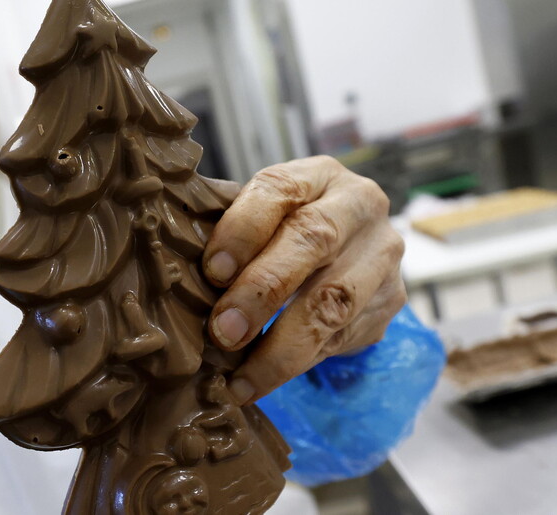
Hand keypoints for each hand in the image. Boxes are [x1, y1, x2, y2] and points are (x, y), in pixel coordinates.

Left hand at [202, 155, 405, 403]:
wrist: (351, 252)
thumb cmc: (285, 231)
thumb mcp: (259, 215)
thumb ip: (224, 227)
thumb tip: (165, 253)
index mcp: (317, 174)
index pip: (279, 191)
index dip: (243, 230)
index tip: (211, 272)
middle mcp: (360, 206)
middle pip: (314, 242)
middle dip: (263, 292)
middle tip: (224, 332)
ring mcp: (382, 254)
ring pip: (336, 300)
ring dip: (283, 347)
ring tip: (241, 379)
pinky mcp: (391, 300)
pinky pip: (345, 336)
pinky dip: (301, 364)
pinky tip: (264, 382)